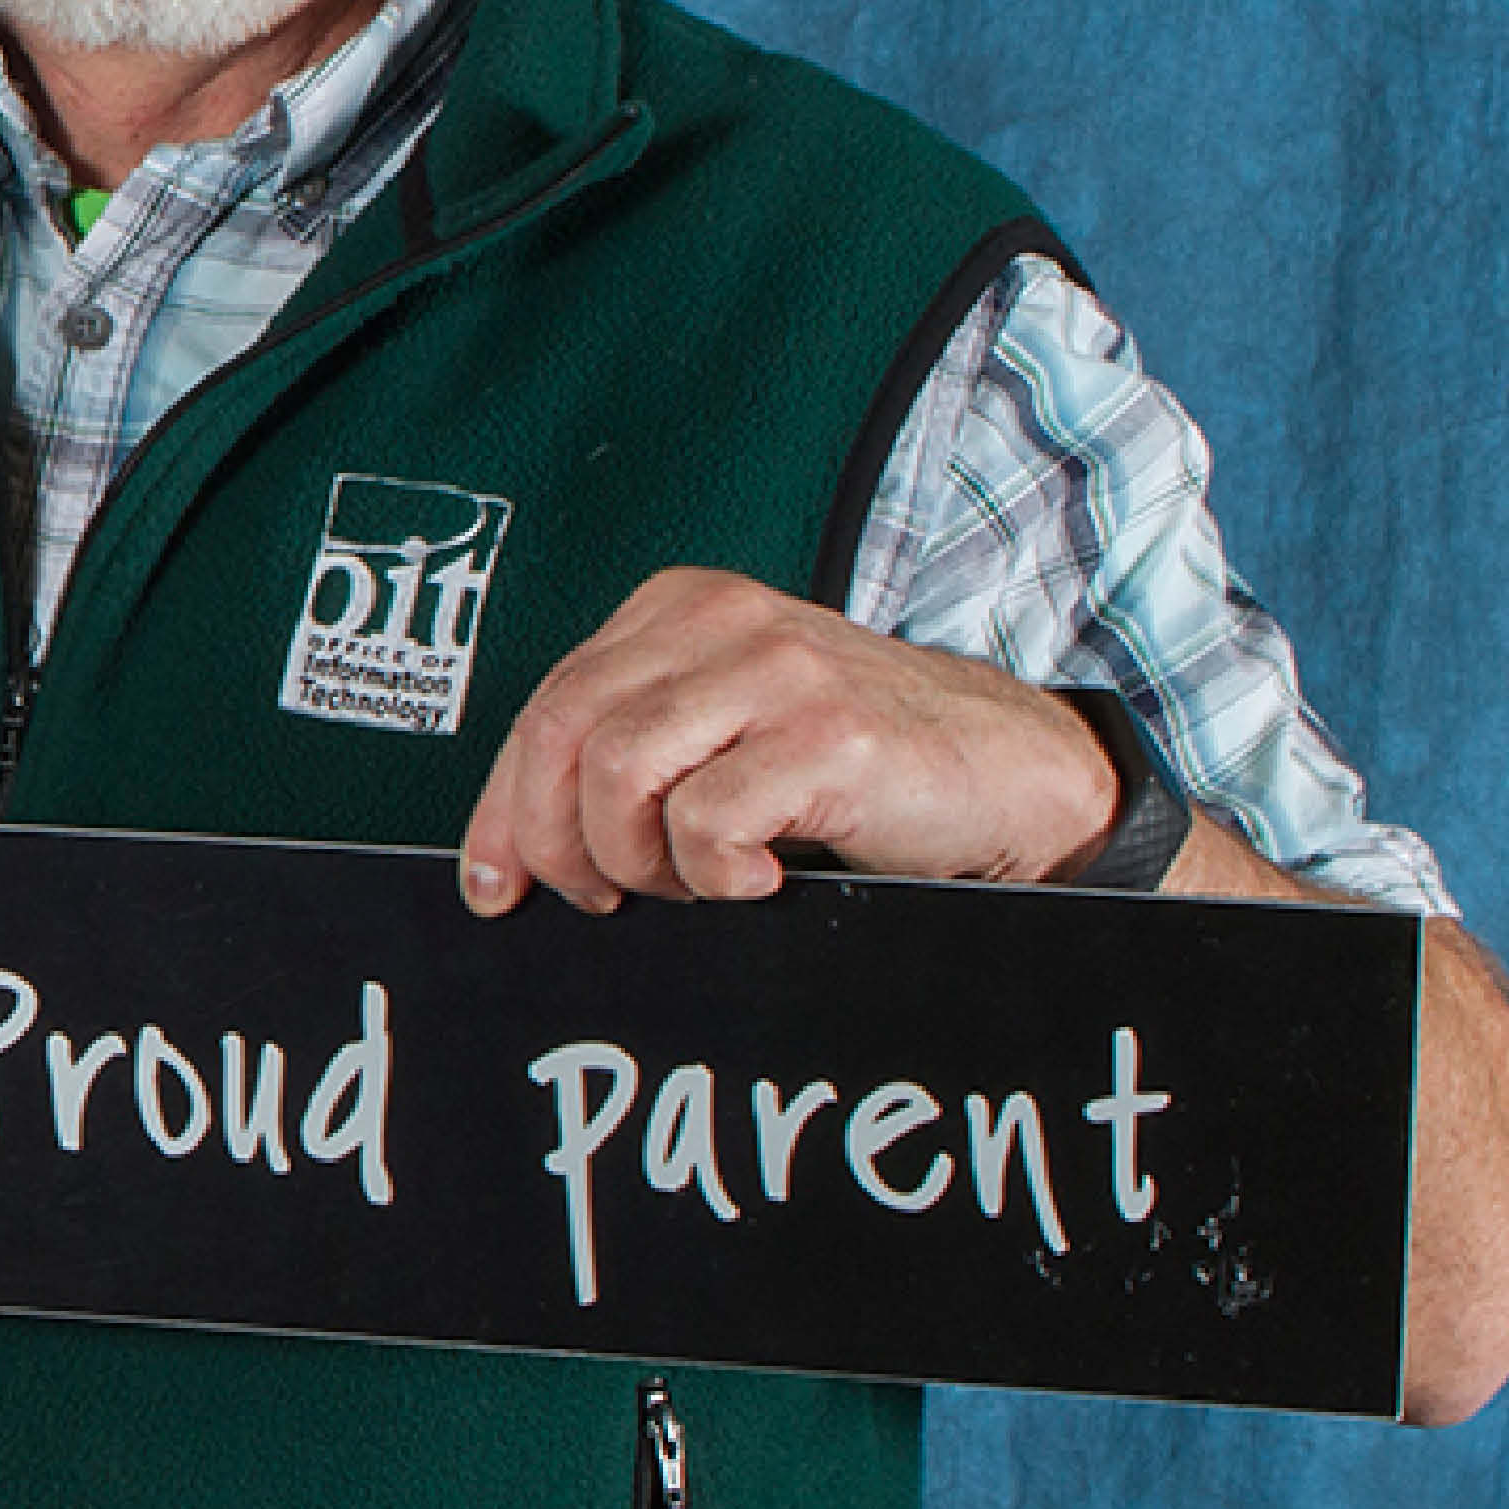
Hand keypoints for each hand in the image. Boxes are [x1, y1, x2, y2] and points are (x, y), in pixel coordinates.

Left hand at [460, 568, 1118, 912]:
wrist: (1014, 776)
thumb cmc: (856, 771)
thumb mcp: (726, 738)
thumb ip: (632, 760)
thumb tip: (512, 854)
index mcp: (678, 610)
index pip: (545, 706)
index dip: (503, 809)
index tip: (495, 886)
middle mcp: (720, 621)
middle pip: (561, 735)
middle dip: (558, 842)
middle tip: (608, 898)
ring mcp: (779, 670)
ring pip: (618, 774)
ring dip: (639, 860)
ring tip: (698, 882)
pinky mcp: (832, 732)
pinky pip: (708, 817)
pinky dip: (715, 872)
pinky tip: (762, 876)